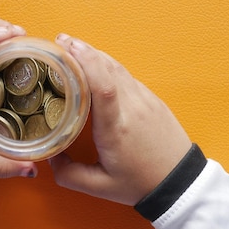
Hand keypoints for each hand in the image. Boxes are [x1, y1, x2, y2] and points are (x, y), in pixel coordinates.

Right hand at [49, 34, 190, 204]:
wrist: (181, 182)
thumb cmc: (140, 184)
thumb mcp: (99, 187)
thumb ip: (68, 173)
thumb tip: (48, 155)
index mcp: (116, 129)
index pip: (103, 88)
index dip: (86, 64)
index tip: (66, 50)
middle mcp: (132, 108)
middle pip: (108, 68)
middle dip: (83, 51)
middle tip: (59, 41)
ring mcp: (145, 100)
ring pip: (117, 67)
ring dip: (95, 54)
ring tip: (72, 46)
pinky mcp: (151, 99)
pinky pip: (126, 75)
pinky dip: (107, 64)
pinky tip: (95, 63)